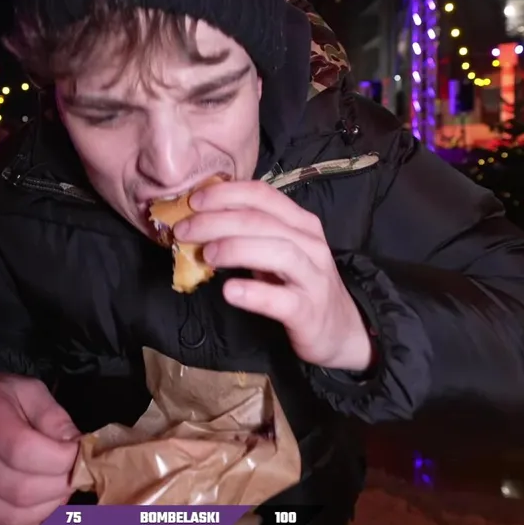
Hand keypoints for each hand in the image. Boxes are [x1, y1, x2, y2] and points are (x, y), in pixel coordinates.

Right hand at [0, 374, 79, 524]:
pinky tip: (41, 503)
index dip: (61, 459)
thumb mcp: (31, 391)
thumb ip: (55, 418)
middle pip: (22, 490)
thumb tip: (78, 449)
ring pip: (15, 516)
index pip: (24, 451)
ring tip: (59, 487)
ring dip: (49, 507)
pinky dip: (29, 523)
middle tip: (74, 474)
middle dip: (61, 486)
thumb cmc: (1, 400)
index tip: (77, 454)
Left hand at [175, 181, 373, 371]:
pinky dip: (253, 292)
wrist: (339, 331)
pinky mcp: (309, 312)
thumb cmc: (299, 285)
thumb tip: (198, 220)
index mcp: (301, 223)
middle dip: (217, 220)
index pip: (262, 195)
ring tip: (205, 255)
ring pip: (277, 252)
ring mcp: (313, 278)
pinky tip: (229, 290)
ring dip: (236, 249)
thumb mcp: (278, 252)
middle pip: (262, 221)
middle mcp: (310, 244)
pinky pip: (281, 299)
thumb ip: (248, 234)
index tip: (192, 200)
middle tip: (184, 230)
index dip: (225, 194)